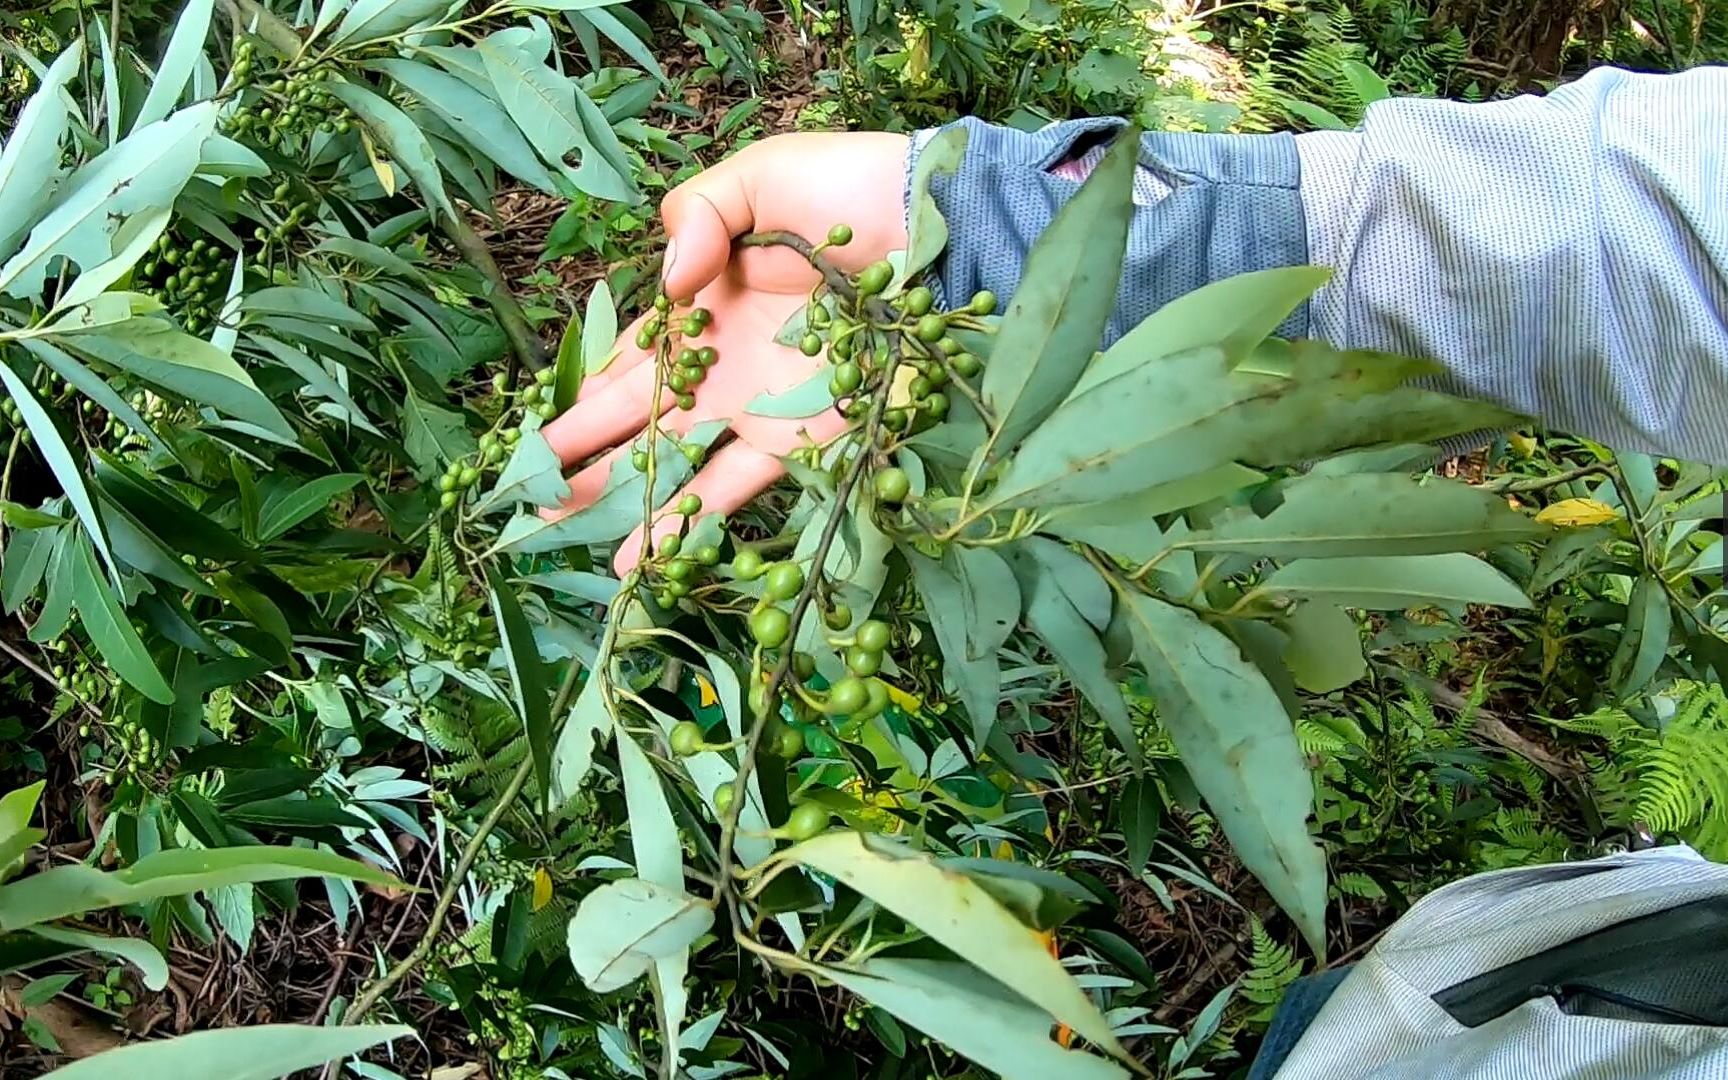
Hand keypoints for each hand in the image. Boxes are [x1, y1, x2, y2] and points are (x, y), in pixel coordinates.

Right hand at [539, 132, 910, 572]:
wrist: (939, 227)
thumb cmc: (847, 190)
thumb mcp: (755, 176)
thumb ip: (695, 216)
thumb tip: (667, 285)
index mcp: (702, 303)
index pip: (629, 357)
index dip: (584, 392)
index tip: (536, 433)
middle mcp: (723, 362)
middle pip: (638, 417)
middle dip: (583, 454)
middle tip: (525, 494)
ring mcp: (760, 404)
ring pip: (674, 460)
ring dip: (620, 496)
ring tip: (561, 529)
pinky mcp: (804, 437)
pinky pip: (737, 485)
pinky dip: (688, 521)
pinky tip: (638, 557)